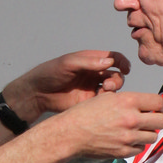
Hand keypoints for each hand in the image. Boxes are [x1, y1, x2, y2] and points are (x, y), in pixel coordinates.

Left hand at [4, 50, 130, 121]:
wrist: (37, 93)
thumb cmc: (49, 73)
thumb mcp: (68, 63)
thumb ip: (88, 62)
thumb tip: (110, 61)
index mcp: (91, 61)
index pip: (113, 58)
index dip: (122, 62)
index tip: (125, 68)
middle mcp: (94, 74)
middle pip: (117, 75)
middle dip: (117, 80)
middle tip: (108, 86)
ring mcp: (92, 89)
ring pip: (113, 90)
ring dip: (113, 91)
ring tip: (103, 94)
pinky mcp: (88, 103)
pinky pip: (103, 103)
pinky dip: (105, 103)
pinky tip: (98, 104)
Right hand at [53, 88, 162, 158]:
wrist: (71, 133)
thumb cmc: (84, 115)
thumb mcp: (108, 97)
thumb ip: (129, 101)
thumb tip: (144, 105)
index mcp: (128, 101)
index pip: (158, 102)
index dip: (158, 105)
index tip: (156, 107)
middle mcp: (131, 119)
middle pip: (161, 121)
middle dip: (157, 119)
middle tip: (150, 119)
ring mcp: (128, 137)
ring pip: (153, 136)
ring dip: (147, 133)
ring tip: (136, 130)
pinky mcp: (124, 151)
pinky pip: (140, 148)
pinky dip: (137, 144)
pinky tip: (127, 139)